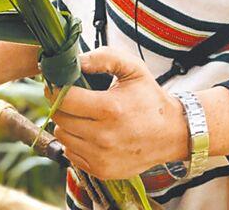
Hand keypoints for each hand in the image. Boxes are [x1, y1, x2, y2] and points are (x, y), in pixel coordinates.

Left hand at [48, 47, 188, 179]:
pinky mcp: (102, 171)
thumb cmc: (149, 98)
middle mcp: (104, 137)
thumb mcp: (133, 68)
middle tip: (72, 98)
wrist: (172, 134)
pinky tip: (89, 133)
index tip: (57, 83)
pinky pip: (71, 153)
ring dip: (67, 123)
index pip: (64, 99)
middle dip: (61, 105)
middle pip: (60, 117)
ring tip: (83, 115)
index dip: (55, 88)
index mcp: (110, 108)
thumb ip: (103, 58)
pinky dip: (75, 141)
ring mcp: (102, 157)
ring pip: (62, 135)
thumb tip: (76, 61)